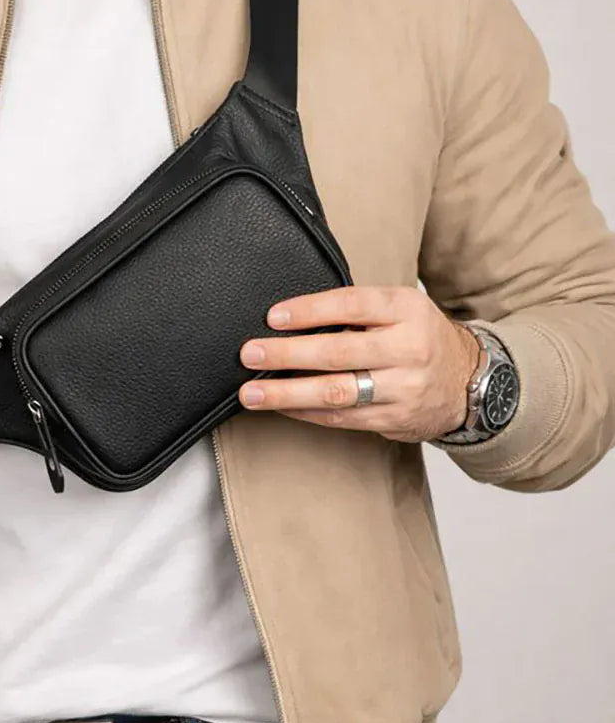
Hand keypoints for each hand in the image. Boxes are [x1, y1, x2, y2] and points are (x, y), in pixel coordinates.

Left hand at [237, 286, 480, 442]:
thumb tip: (290, 314)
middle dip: (286, 354)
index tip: (273, 316)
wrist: (471, 380)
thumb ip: (355, 308)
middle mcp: (408, 348)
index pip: (351, 304)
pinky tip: (280, 406)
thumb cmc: (419, 336)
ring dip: (286, 393)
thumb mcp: (401, 308)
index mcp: (407, 310)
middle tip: (250, 354)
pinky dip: (305, 412)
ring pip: (335, 392)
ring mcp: (403, 388)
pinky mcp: (394, 418)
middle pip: (338, 352)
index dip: (310, 310)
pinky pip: (341, 418)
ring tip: (252, 392)